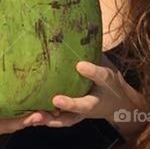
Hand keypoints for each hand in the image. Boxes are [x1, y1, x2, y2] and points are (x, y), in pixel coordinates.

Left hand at [30, 55, 148, 134]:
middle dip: (71, 104)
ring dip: (53, 119)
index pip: (100, 76)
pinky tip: (30, 119)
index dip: (91, 71)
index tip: (80, 65)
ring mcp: (84, 113)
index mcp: (106, 83)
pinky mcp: (75, 118)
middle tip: (56, 100)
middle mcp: (95, 101)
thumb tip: (77, 27)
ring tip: (36, 116)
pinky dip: (47, 121)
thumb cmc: (107, 78)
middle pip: (84, 105)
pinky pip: (60, 121)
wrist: (118, 104)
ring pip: (69, 119)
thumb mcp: (107, 62)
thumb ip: (93, 52)